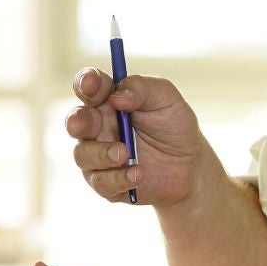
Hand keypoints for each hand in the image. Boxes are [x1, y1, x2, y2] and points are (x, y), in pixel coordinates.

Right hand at [66, 67, 208, 205]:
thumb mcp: (167, 99)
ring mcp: (98, 155)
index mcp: (108, 100)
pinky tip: (138, 174)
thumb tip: (117, 96)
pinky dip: (118, 178)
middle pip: (76, 121)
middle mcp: (98, 126)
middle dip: (76, 121)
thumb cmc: (174, 126)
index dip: (86, 82)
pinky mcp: (106, 183)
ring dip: (101, 154)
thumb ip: (142, 89)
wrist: (190, 165)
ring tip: (125, 153)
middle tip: (80, 124)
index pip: (90, 87)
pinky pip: (101, 182)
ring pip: (83, 155)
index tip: (91, 83)